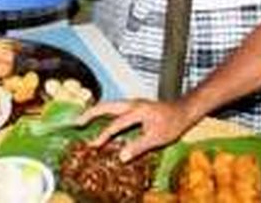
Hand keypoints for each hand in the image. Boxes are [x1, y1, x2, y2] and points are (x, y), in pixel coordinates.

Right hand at [76, 99, 196, 161]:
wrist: (184, 110)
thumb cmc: (173, 124)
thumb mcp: (157, 138)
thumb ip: (138, 147)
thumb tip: (121, 158)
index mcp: (137, 111)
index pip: (116, 124)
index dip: (104, 135)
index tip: (93, 146)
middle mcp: (132, 104)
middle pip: (106, 106)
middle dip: (90, 114)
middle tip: (76, 123)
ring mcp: (133, 103)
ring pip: (109, 105)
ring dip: (95, 112)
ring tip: (82, 120)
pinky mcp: (134, 106)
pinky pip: (115, 107)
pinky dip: (104, 112)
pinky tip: (99, 119)